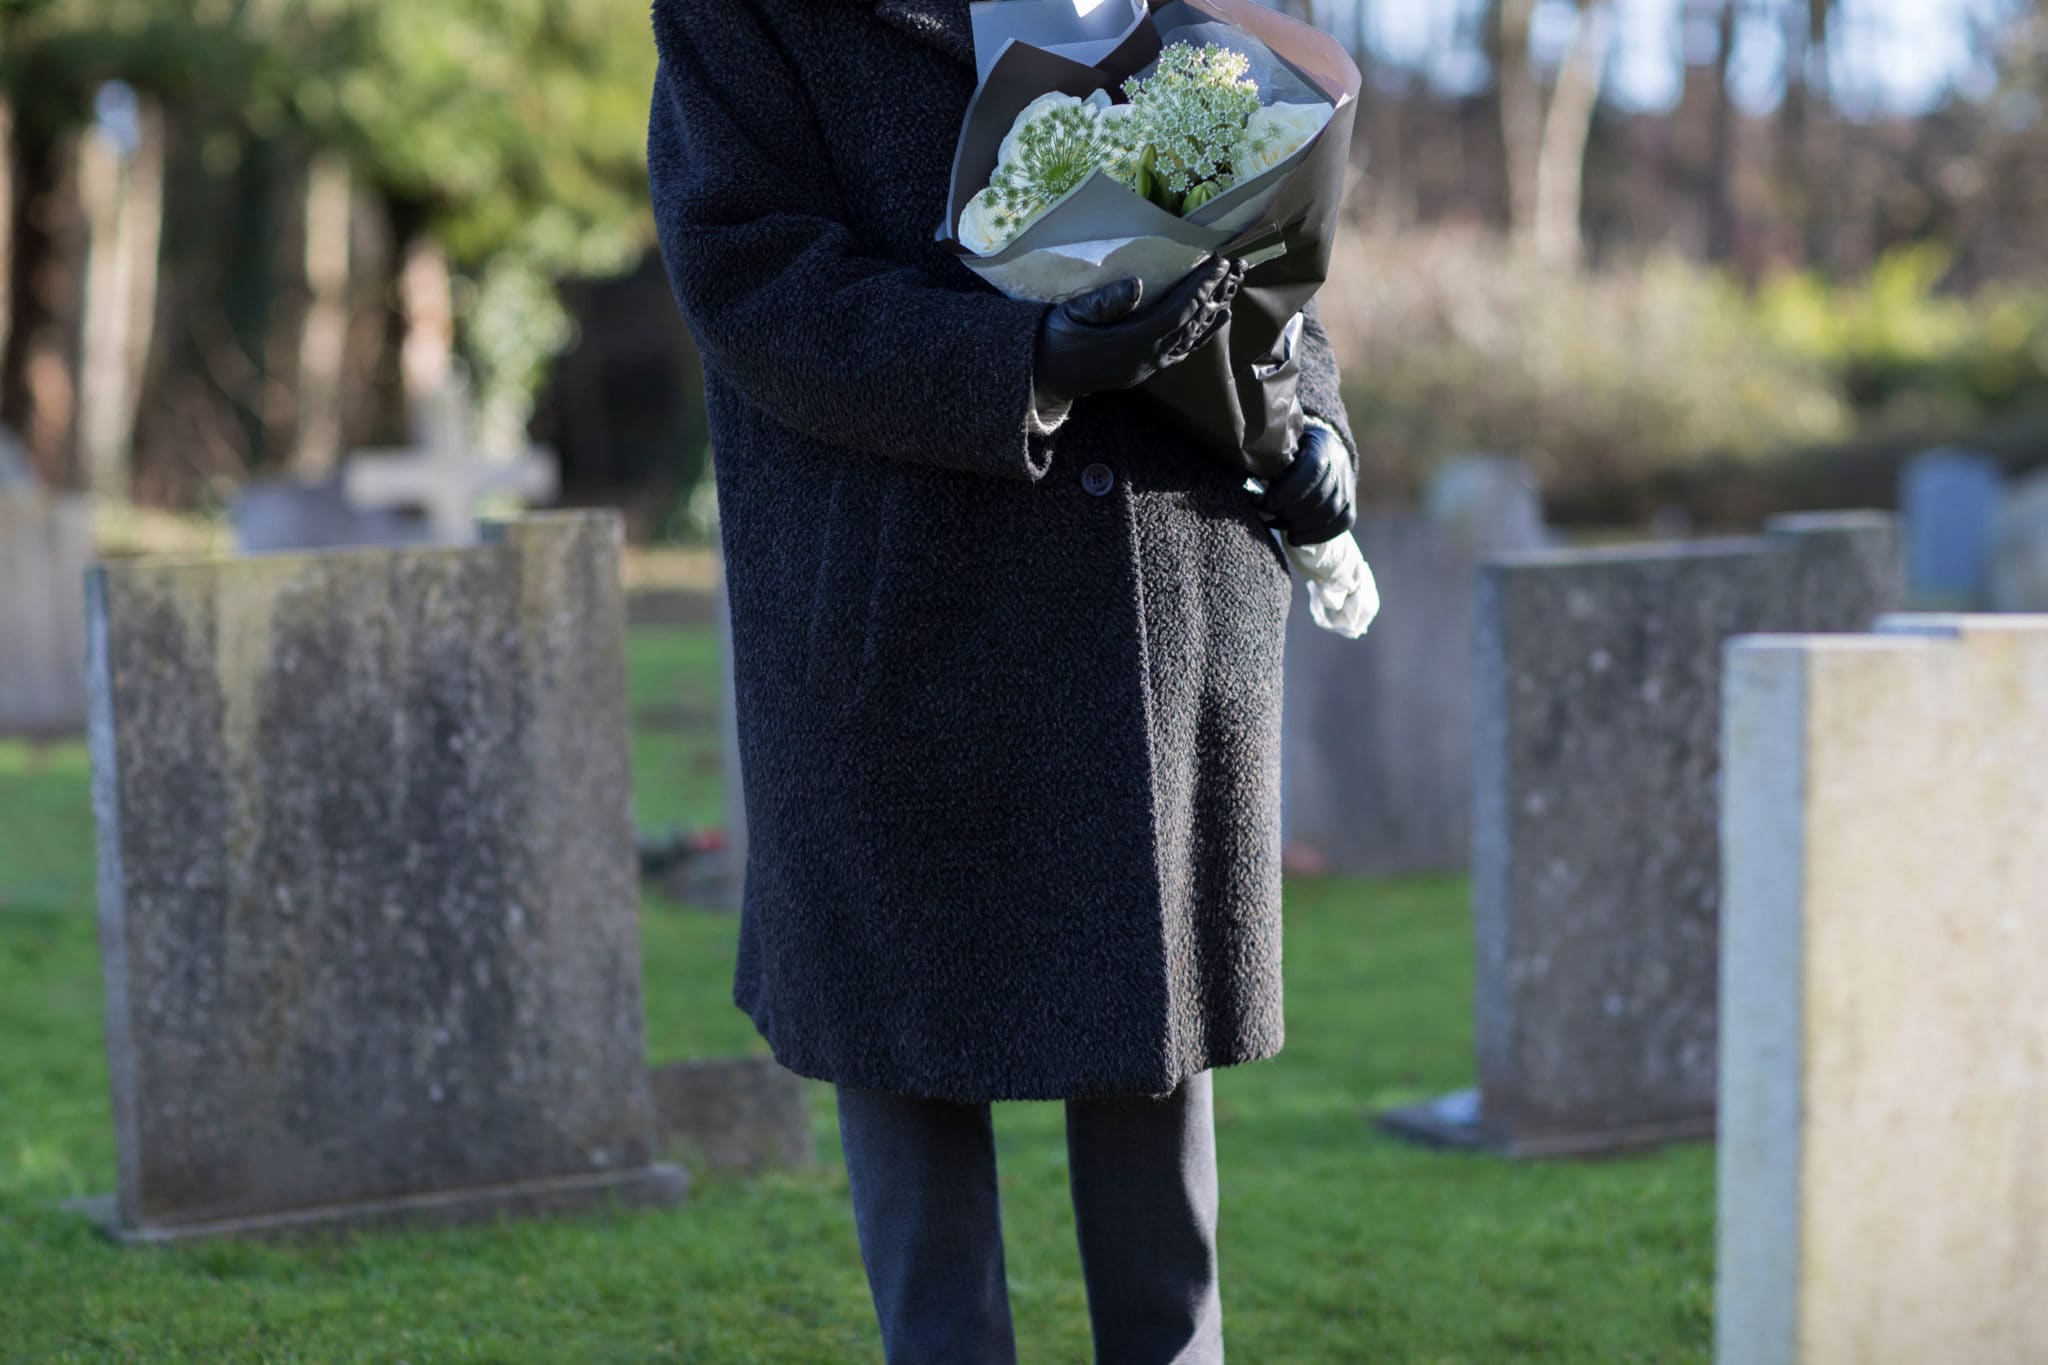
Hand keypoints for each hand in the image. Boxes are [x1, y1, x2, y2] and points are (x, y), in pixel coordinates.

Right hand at [1031, 255, 1245, 409]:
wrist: (1044, 375)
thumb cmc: (1054, 338)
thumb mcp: (1071, 314)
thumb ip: (1103, 302)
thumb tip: (1135, 285)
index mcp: (1133, 342)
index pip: (1179, 311)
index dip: (1202, 287)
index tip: (1220, 262)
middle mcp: (1148, 358)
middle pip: (1193, 323)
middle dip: (1216, 294)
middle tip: (1237, 268)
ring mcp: (1148, 366)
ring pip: (1191, 339)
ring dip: (1213, 314)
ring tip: (1233, 292)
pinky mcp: (1144, 369)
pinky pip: (1181, 352)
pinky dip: (1200, 336)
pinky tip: (1212, 324)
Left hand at [1257, 419, 1354, 546]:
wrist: (1323, 450)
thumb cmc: (1291, 451)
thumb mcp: (1280, 447)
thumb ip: (1270, 461)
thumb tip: (1251, 486)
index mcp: (1321, 446)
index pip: (1312, 470)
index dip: (1288, 491)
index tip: (1266, 503)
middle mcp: (1340, 465)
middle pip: (1319, 496)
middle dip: (1289, 511)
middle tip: (1269, 515)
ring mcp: (1348, 487)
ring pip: (1330, 512)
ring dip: (1300, 525)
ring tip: (1279, 525)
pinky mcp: (1350, 505)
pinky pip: (1340, 524)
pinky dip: (1316, 535)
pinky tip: (1294, 538)